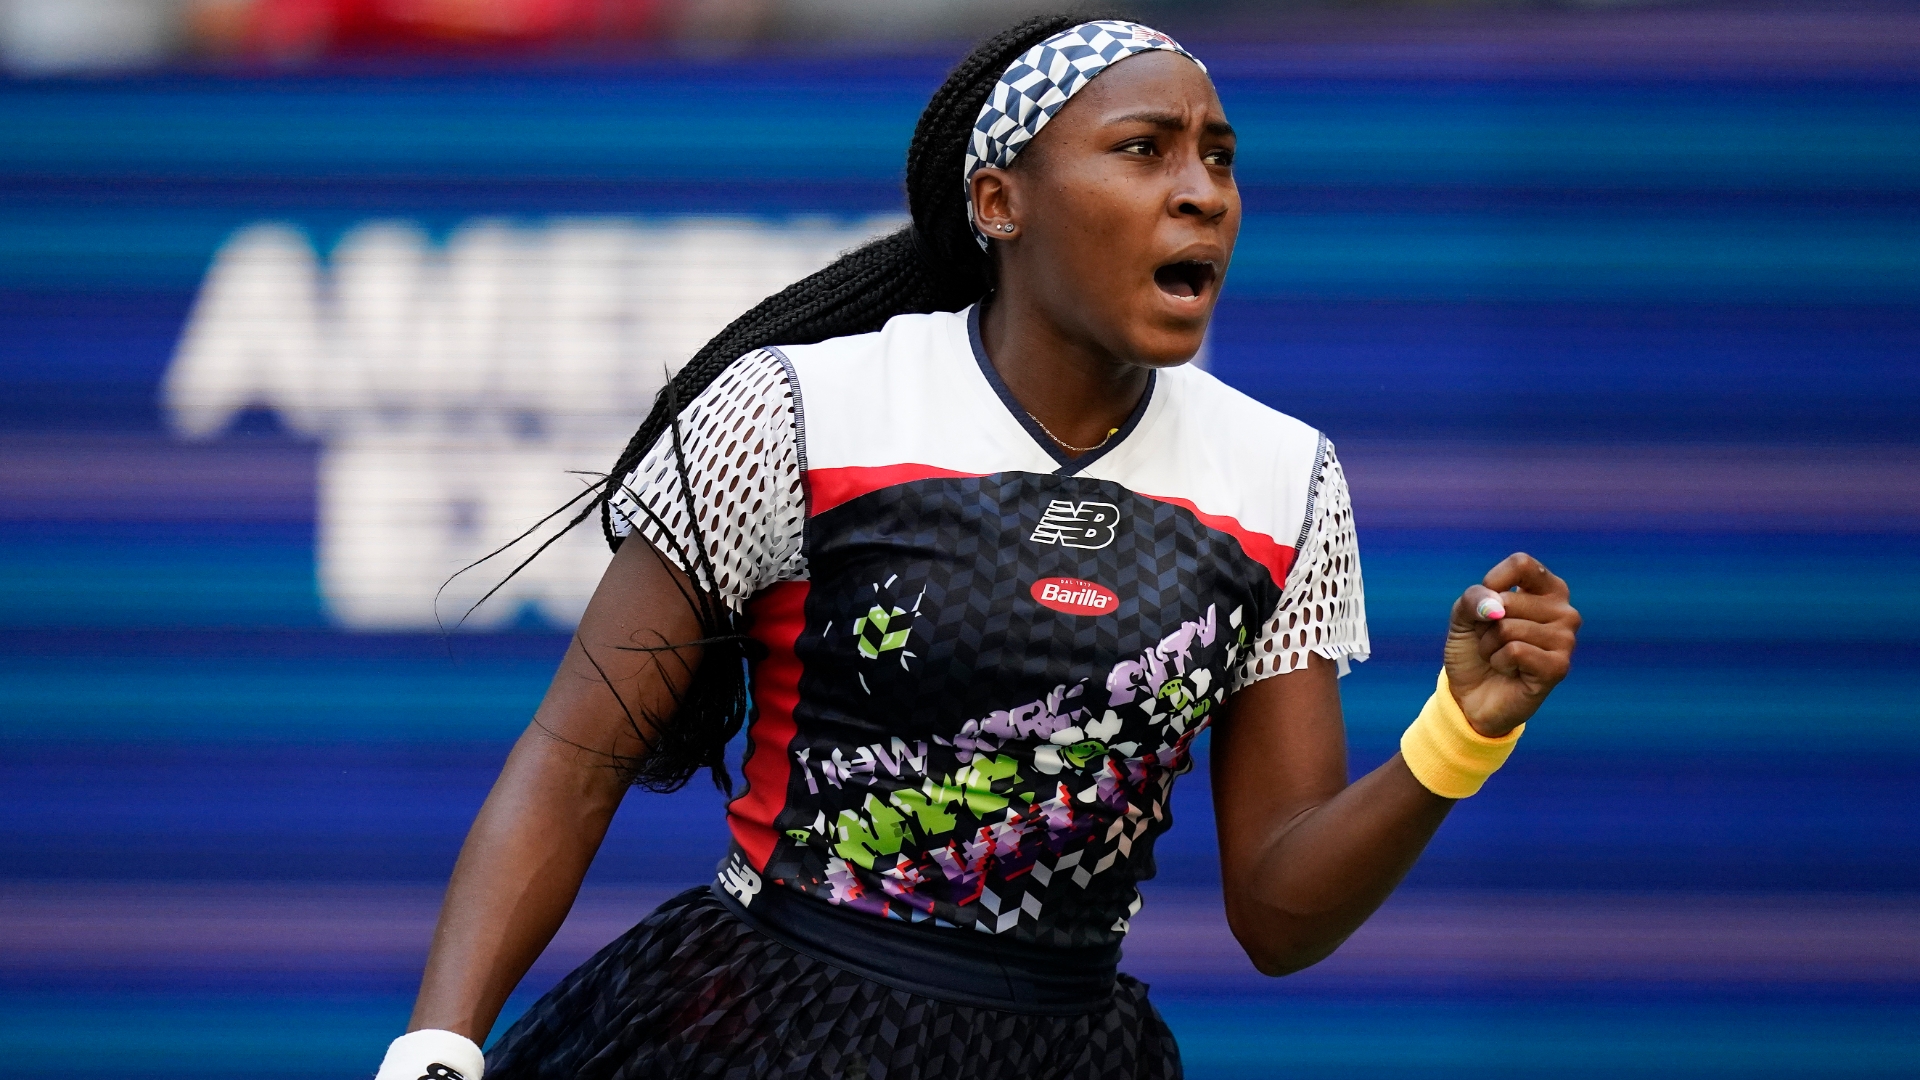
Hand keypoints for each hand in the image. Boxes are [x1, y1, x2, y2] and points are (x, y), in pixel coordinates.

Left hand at [1444, 553, 1579, 737]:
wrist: (1471, 696)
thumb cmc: (1474, 650)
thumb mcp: (1464, 615)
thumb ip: (1474, 598)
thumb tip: (1495, 607)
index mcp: (1547, 589)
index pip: (1521, 564)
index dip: (1491, 584)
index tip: (1486, 607)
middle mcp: (1565, 610)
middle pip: (1507, 600)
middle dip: (1485, 625)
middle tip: (1494, 642)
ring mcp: (1566, 639)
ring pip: (1508, 627)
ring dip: (1490, 646)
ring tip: (1500, 657)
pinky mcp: (1559, 666)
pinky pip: (1514, 650)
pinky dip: (1499, 661)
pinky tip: (1509, 671)